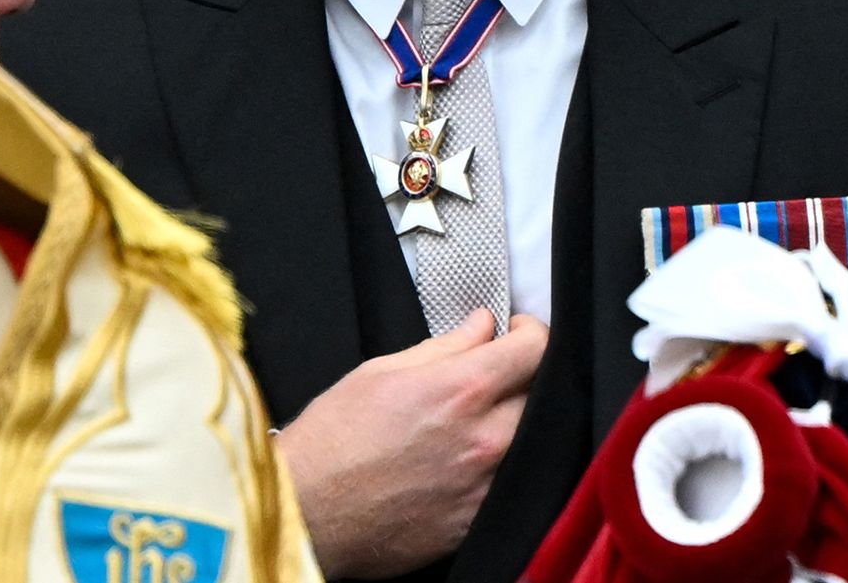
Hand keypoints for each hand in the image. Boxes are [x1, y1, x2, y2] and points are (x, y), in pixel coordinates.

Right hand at [277, 309, 548, 576]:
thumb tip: (483, 326)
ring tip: (477, 419)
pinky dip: (498, 464)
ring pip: (531, 440)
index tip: (515, 333)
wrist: (305, 513)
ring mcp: (487, 486)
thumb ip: (445, 347)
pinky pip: (509, 482)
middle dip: (522, 377)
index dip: (529, 332)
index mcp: (462, 390)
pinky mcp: (477, 522)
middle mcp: (486, 439)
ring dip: (513, 422)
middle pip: (542, 394)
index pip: (536, 348)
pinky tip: (464, 459)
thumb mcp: (381, 371)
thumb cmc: (332, 439)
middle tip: (494, 375)